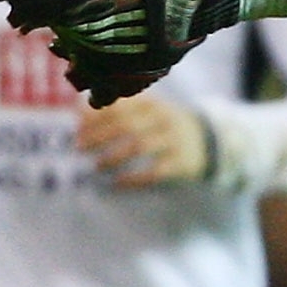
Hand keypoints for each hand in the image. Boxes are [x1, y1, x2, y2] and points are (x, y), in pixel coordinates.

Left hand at [79, 95, 210, 186]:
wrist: (208, 140)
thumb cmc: (163, 125)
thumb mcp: (146, 110)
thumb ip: (117, 110)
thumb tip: (80, 114)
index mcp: (151, 102)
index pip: (118, 106)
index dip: (95, 118)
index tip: (77, 130)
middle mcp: (163, 118)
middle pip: (127, 125)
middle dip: (99, 137)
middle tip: (79, 148)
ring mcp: (174, 139)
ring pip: (140, 146)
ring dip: (113, 157)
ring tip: (96, 166)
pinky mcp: (182, 163)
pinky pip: (155, 171)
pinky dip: (133, 178)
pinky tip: (117, 183)